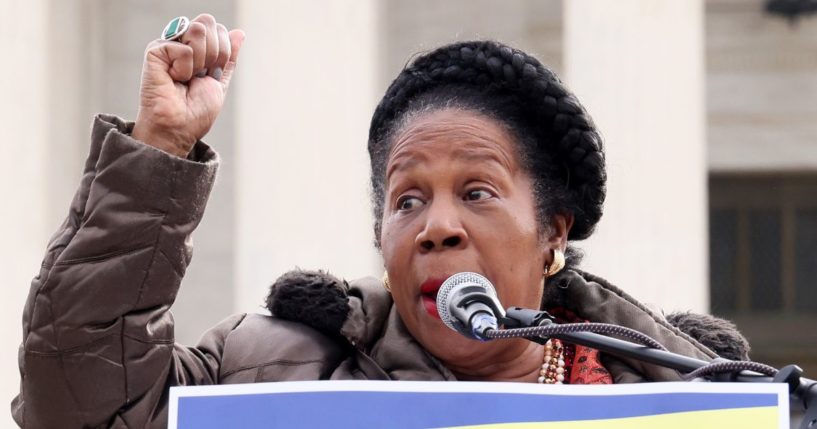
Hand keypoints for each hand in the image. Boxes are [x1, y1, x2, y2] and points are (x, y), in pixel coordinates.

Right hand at [132, 14, 244, 156]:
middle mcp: (181, 42)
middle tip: (199, 76)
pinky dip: (184, 69)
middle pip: (208, 23)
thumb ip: (228, 57)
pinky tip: (173, 79)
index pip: (219, 29)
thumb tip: (239, 33)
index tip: (211, 74)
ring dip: (200, 61)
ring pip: (197, 30)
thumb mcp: (220, 80)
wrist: (180, 127)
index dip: (223, 52)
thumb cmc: (196, 111)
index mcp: (197, 47)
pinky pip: (184, 49)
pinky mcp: (155, 51)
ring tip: (186, 78)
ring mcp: (168, 45)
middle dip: (214, 54)